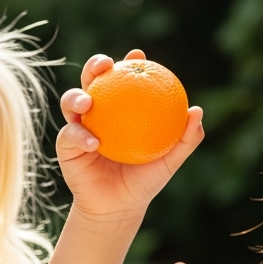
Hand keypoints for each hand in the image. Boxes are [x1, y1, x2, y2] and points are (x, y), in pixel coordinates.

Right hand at [57, 50, 203, 230]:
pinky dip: (80, 136)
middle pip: (91, 80)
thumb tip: (196, 111)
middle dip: (94, 66)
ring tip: (88, 103)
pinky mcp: (66, 146)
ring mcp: (79, 127)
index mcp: (121, 109)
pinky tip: (93, 142)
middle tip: (105, 66)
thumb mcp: (170, 161)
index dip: (129, 62)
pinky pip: (69, 135)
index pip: (124, 79)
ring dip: (76, 97)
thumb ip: (185, 138)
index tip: (138, 55)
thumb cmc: (144, 181)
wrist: (117, 207)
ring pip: (71, 101)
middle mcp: (98, 112)